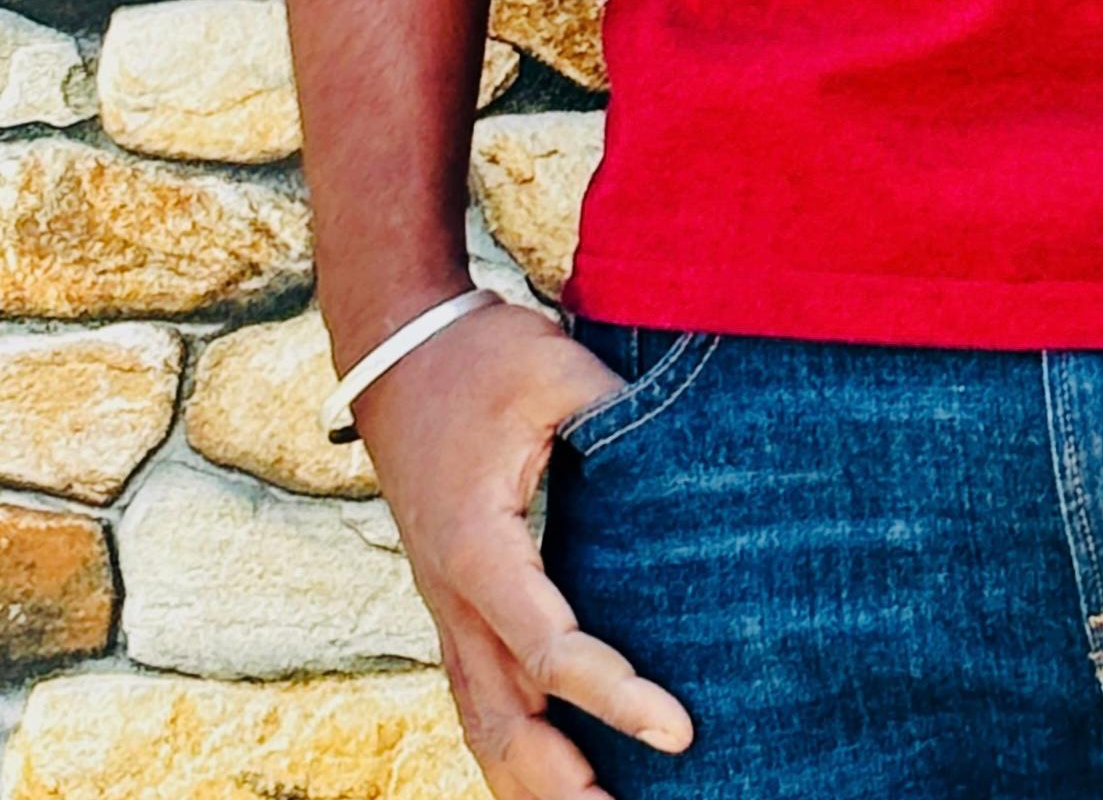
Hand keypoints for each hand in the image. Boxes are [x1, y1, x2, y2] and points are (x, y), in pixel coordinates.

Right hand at [350, 295, 694, 796]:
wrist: (397, 351)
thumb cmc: (480, 358)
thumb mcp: (556, 370)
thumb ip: (621, 417)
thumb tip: (699, 450)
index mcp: (476, 548)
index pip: (548, 649)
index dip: (615, 697)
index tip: (680, 731)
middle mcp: (454, 596)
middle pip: (504, 724)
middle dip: (565, 787)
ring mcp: (448, 609)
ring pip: (485, 726)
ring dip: (536, 785)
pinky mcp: (454, 606)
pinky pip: (481, 699)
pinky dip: (517, 753)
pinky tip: (559, 779)